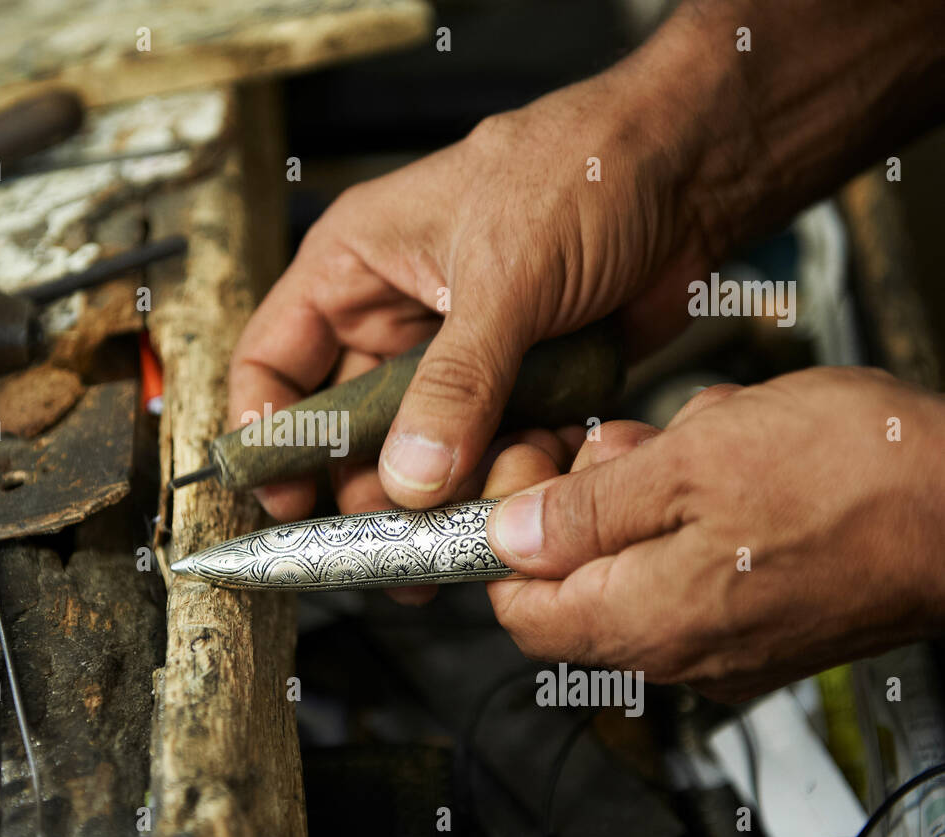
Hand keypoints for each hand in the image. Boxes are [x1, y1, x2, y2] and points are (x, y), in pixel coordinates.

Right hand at [228, 46, 718, 522]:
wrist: (691, 173)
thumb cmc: (583, 172)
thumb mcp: (503, 275)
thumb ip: (454, 383)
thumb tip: (409, 478)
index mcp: (354, 267)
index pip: (272, 362)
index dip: (268, 435)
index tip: (284, 499)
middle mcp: (393, 318)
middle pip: (345, 429)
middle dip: (366, 487)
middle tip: (385, 540)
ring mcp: (454, 359)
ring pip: (420, 453)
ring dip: (446, 490)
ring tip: (470, 514)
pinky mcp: (513, 387)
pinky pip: (488, 453)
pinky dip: (508, 473)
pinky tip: (533, 473)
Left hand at [482, 367, 944, 700]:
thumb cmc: (855, 479)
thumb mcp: (691, 464)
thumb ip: (586, 512)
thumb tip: (507, 537)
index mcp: (647, 622)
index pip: (520, 609)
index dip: (501, 539)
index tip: (522, 477)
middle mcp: (681, 651)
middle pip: (578, 580)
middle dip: (584, 499)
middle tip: (618, 444)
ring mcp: (727, 642)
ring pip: (639, 561)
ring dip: (646, 492)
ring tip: (693, 441)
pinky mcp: (767, 620)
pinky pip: (695, 564)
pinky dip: (694, 508)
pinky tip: (732, 462)